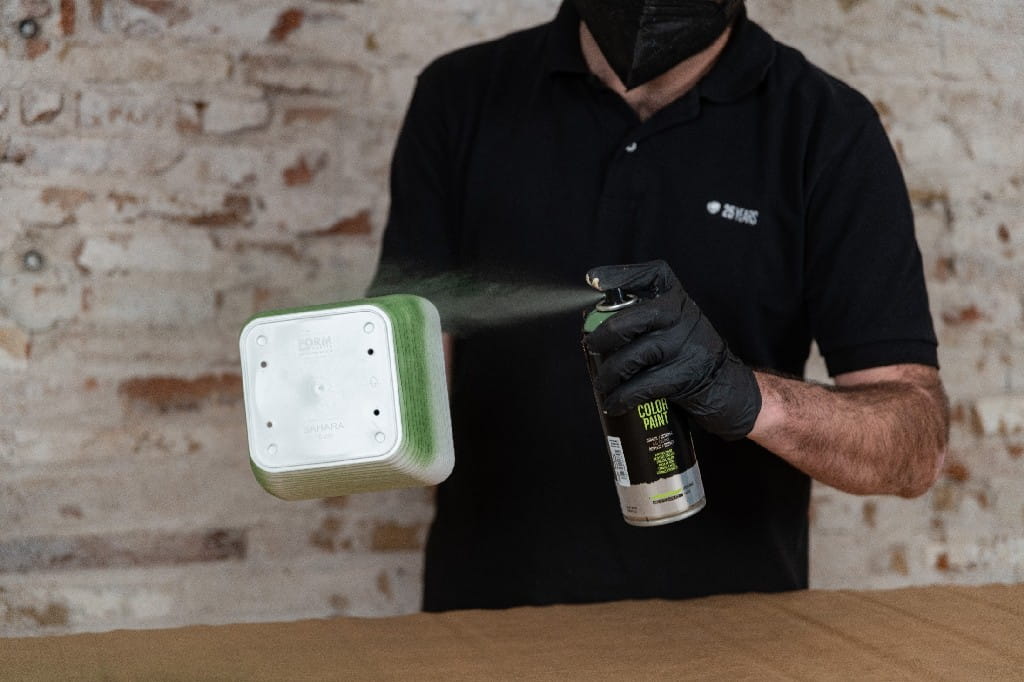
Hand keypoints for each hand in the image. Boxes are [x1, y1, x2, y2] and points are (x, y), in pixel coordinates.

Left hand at [584, 260, 760, 440]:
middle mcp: (682, 315)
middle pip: (631, 320)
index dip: (618, 276)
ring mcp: (684, 344)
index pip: (649, 275)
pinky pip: (643, 385)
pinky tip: (613, 402)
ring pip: (633, 356)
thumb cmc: (687, 350)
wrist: (726, 383)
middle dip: (602, 336)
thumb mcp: (674, 322)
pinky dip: (623, 396)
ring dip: (609, 373)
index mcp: (677, 297)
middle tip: (589, 346)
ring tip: (601, 383)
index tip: (593, 280)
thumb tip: (594, 322)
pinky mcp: (684, 374)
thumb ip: (644, 315)